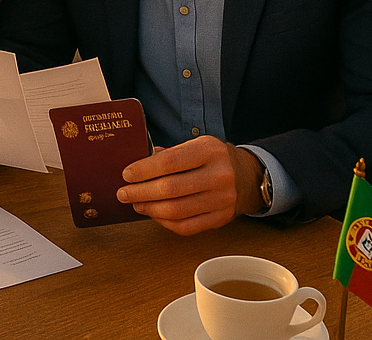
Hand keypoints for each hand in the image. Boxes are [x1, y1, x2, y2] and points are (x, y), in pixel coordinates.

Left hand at [115, 136, 263, 235]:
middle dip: (142, 192)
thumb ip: (169, 154)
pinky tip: (154, 214)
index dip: (145, 170)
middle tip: (123, 193)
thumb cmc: (213, 158)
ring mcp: (221, 200)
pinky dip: (165, 223)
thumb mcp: (195, 145)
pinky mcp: (220, 219)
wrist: (247, 176)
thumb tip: (138, 164)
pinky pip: (187, 227)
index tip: (127, 174)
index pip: (171, 162)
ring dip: (150, 209)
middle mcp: (218, 176)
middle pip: (171, 189)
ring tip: (136, 203)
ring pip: (177, 211)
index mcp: (209, 151)